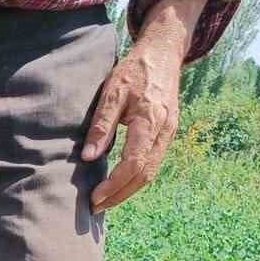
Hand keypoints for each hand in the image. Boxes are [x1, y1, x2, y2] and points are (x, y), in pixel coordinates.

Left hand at [82, 0, 207, 212]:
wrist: (163, 53)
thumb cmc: (135, 70)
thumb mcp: (112, 93)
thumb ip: (102, 125)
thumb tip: (90, 157)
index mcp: (151, 122)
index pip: (133, 165)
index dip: (114, 186)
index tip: (94, 198)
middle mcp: (165, 131)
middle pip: (144, 175)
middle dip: (120, 195)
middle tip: (96, 208)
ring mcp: (170, 133)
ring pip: (151, 172)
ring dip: (128, 190)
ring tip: (105, 200)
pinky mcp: (168, 132)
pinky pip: (154, 162)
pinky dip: (136, 178)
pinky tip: (120, 183)